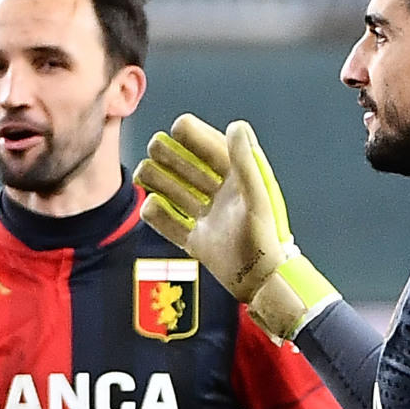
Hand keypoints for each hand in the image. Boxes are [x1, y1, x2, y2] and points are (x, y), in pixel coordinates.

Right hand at [135, 114, 336, 339]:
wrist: (262, 282)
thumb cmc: (266, 238)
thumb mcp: (257, 195)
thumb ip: (246, 161)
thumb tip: (237, 126)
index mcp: (237, 180)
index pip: (210, 148)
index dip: (193, 136)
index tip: (176, 128)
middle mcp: (220, 196)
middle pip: (186, 167)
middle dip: (168, 155)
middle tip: (155, 151)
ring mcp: (207, 218)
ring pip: (174, 192)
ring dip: (157, 179)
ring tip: (143, 173)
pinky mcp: (197, 241)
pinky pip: (170, 225)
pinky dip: (156, 215)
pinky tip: (150, 206)